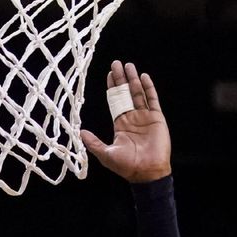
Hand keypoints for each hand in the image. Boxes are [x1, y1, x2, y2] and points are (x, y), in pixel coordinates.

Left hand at [80, 61, 170, 182]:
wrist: (146, 172)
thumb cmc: (126, 166)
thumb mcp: (105, 153)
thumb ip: (93, 142)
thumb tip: (79, 132)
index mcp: (121, 125)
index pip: (115, 102)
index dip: (112, 89)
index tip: (109, 75)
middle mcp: (132, 118)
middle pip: (125, 94)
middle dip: (121, 79)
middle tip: (116, 63)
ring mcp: (145, 117)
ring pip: (138, 93)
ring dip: (133, 79)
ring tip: (128, 65)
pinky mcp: (157, 118)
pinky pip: (152, 99)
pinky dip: (148, 88)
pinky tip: (143, 77)